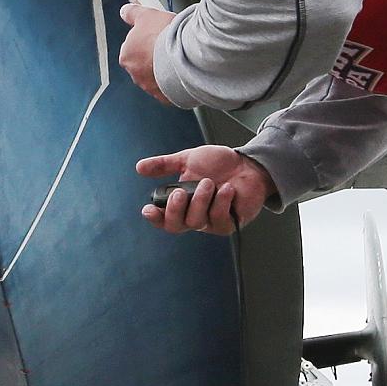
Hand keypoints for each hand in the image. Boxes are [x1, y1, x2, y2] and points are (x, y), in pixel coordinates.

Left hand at [116, 3, 173, 102]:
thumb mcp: (146, 15)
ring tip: (177, 58)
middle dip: (153, 56)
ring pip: (156, 76)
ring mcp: (150, 86)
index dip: (146, 40)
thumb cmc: (165, 36)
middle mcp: (135, 73)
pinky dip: (174, 82)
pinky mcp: (165, 96)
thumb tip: (124, 12)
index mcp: (127, 55)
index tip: (156, 36)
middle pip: (143, 63)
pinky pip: (168, 89)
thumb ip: (132, 14)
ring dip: (163, 69)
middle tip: (167, 46)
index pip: (133, 47)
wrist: (186, 55)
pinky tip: (181, 72)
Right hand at [135, 146, 272, 234]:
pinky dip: (221, 201)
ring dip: (201, 200)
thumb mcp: (187, 160)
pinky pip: (219, 218)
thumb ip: (164, 165)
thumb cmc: (219, 165)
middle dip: (175, 210)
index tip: (148, 209)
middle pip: (176, 225)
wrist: (247, 164)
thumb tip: (139, 167)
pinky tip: (228, 189)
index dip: (154, 218)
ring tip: (210, 182)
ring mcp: (211, 222)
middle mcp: (194, 216)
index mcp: (181, 204)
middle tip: (179, 193)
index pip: (163, 218)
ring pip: (196, 221)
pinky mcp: (229, 223)